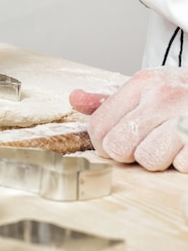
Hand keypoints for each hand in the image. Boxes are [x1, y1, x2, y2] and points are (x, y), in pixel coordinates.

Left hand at [69, 67, 187, 171]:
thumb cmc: (184, 95)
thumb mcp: (148, 89)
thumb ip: (110, 100)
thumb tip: (74, 99)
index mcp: (144, 83)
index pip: (98, 126)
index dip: (102, 143)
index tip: (116, 141)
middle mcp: (165, 97)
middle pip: (118, 147)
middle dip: (129, 152)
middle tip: (147, 142)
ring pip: (147, 161)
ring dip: (158, 160)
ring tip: (171, 144)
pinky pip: (179, 167)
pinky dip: (182, 164)